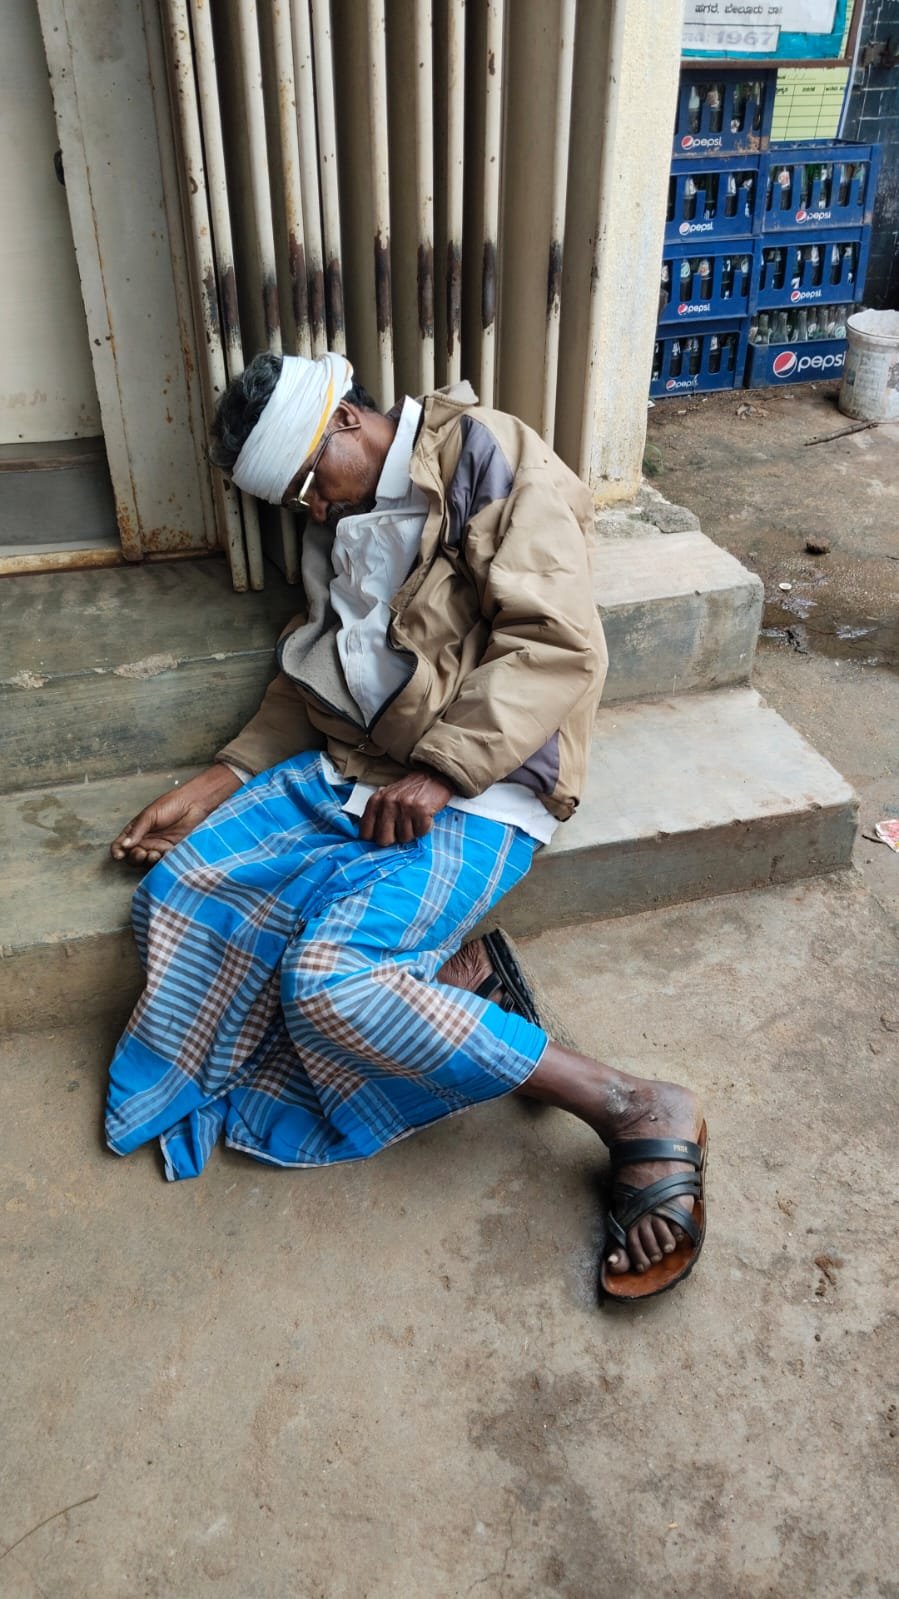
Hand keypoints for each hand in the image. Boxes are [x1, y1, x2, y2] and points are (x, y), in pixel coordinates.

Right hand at [110, 764, 241, 865]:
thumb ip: (137, 830)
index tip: (120, 854)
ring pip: (146, 862)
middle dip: (134, 858)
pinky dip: (161, 862)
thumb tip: (124, 845)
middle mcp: (145, 841)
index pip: (121, 844)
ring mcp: (158, 848)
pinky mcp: (171, 853)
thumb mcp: (150, 815)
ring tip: (154, 854)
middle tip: (141, 853)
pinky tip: (164, 854)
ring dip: (147, 861)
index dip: (117, 851)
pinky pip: (162, 862)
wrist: (194, 805)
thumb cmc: (171, 805)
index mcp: (136, 831)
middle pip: (132, 857)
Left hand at [358, 770, 453, 846]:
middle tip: (402, 829)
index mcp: (376, 800)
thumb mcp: (387, 797)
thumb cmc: (409, 791)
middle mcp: (388, 803)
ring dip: (412, 832)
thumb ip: (378, 814)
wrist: (434, 776)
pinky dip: (424, 829)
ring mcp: (405, 806)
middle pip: (384, 840)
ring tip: (415, 819)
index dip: (375, 838)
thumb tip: (371, 838)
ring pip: (404, 838)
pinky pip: (420, 833)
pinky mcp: (421, 810)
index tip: (384, 835)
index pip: (365, 832)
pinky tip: (424, 818)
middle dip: (394, 839)